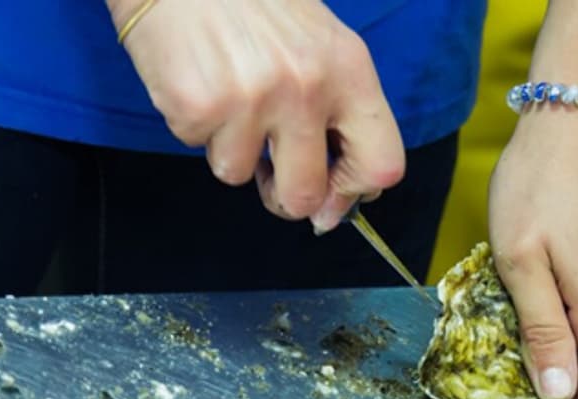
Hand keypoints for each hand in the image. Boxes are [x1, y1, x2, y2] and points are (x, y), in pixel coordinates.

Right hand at [108, 0, 404, 227]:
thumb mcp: (319, 43)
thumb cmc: (256, 4)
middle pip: (307, 195)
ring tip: (227, 94)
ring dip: (230, 147)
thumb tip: (333, 200)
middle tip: (271, 170)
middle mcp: (307, 87)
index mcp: (349, 71)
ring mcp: (252, 99)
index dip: (355, 191)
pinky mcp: (199, 106)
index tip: (333, 195)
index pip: (383, 164)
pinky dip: (195, 125)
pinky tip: (200, 80)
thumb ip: (338, 113)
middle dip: (286, 196)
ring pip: (239, 174)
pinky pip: (198, 148)